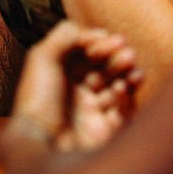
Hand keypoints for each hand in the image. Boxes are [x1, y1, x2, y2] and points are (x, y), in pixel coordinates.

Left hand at [5, 20, 141, 154]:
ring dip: (126, 74)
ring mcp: (92, 111)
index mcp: (62, 74)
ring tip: (132, 67)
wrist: (43, 144)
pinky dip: (127, 96)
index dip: (100, 43)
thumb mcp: (43, 58)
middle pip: (104, 68)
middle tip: (127, 51)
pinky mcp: (105, 130)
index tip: (112, 38)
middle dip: (117, 57)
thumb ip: (64, 36)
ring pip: (117, 87)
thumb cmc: (39, 99)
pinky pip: (123, 110)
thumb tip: (86, 29)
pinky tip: (124, 88)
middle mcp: (77, 92)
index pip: (87, 53)